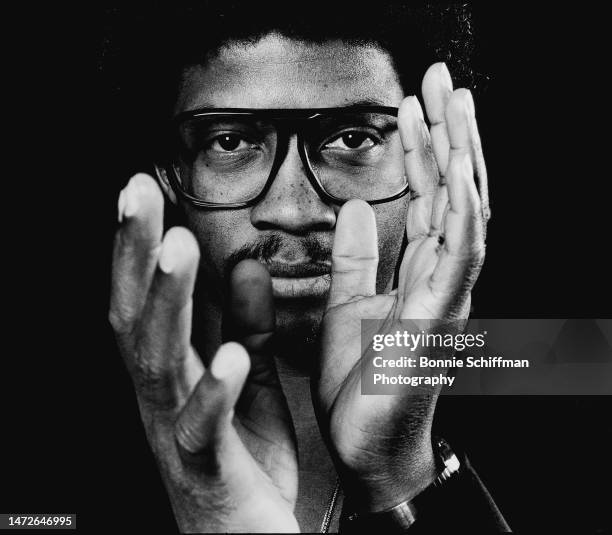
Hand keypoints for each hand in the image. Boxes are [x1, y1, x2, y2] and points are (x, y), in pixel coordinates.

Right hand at [109, 174, 298, 531]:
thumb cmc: (244, 455)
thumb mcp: (247, 377)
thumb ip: (246, 324)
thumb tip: (244, 266)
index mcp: (174, 370)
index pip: (148, 297)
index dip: (140, 246)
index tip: (141, 190)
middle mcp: (162, 395)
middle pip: (139, 317)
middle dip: (136, 255)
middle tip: (136, 194)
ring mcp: (177, 431)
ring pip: (161, 362)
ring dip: (168, 304)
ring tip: (178, 250)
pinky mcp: (207, 468)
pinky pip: (203, 428)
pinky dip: (213, 390)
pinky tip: (227, 354)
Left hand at [314, 63, 487, 510]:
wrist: (366, 446)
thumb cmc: (362, 381)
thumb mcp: (347, 305)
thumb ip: (355, 256)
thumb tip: (356, 206)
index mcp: (416, 272)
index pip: (427, 197)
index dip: (423, 148)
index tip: (414, 101)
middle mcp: (439, 278)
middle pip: (452, 194)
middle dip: (448, 135)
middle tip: (442, 80)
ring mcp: (445, 297)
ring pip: (464, 214)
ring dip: (459, 158)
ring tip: (453, 105)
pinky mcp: (437, 321)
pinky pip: (458, 257)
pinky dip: (459, 211)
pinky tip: (454, 170)